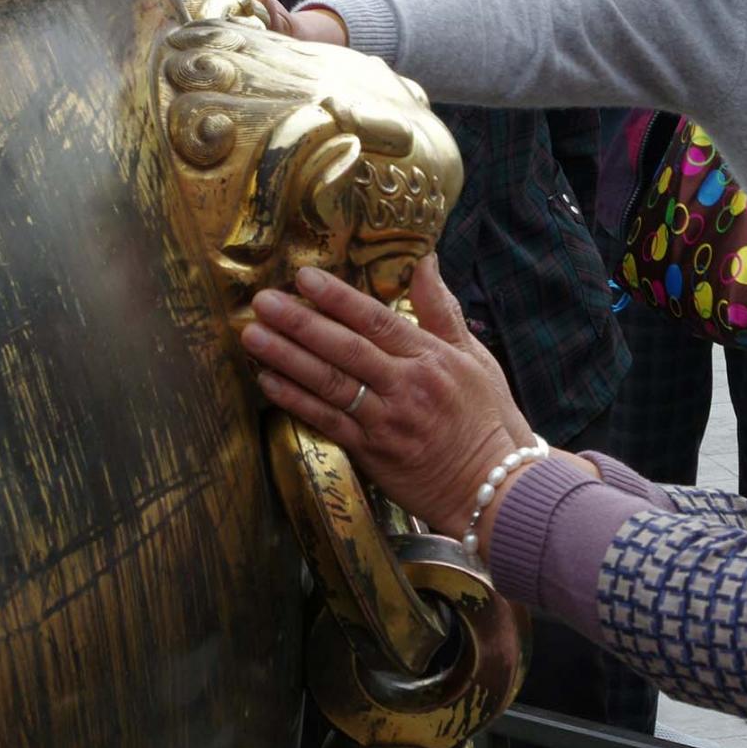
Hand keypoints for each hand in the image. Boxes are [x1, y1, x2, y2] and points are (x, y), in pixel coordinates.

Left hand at [241, 255, 538, 535]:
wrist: (494, 486)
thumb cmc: (486, 418)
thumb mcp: (474, 357)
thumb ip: (441, 309)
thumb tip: (424, 261)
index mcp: (431, 358)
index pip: (377, 320)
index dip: (338, 299)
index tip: (304, 278)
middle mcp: (406, 386)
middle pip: (345, 349)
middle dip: (300, 323)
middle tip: (262, 302)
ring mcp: (387, 422)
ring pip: (329, 384)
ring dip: (287, 358)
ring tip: (253, 337)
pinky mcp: (372, 453)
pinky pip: (326, 421)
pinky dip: (296, 401)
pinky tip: (267, 381)